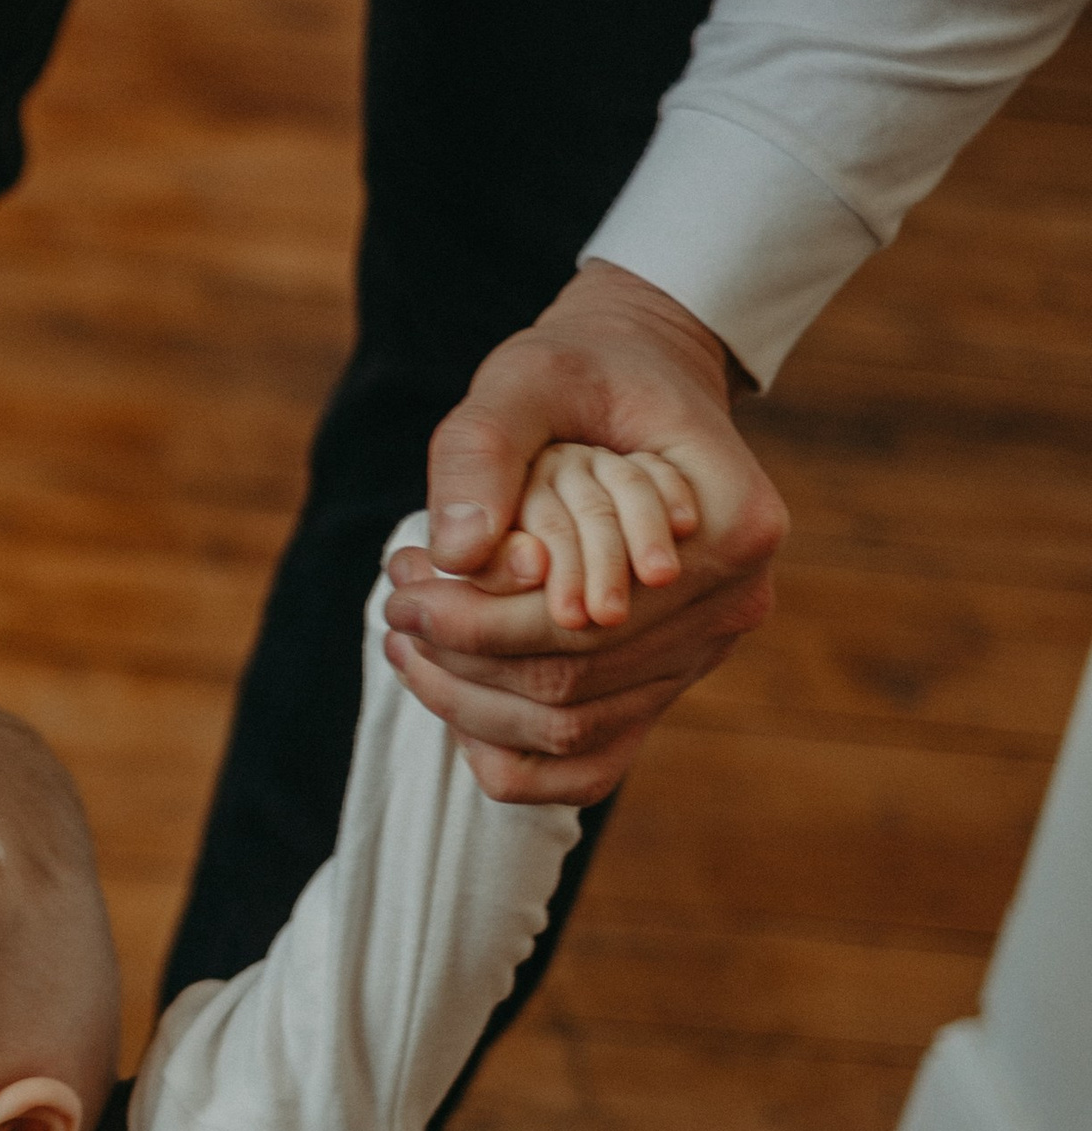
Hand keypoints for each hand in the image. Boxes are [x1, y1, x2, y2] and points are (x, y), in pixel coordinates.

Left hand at [386, 263, 786, 803]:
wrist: (637, 377)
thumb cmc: (583, 370)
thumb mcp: (525, 376)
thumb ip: (482, 452)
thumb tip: (453, 555)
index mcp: (731, 523)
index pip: (583, 617)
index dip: (476, 619)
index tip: (399, 587)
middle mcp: (736, 601)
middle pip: (576, 682)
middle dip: (463, 659)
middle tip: (393, 612)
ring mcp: (708, 649)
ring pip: (576, 728)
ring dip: (472, 706)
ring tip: (406, 646)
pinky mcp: (673, 676)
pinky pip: (599, 759)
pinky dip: (522, 760)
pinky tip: (457, 716)